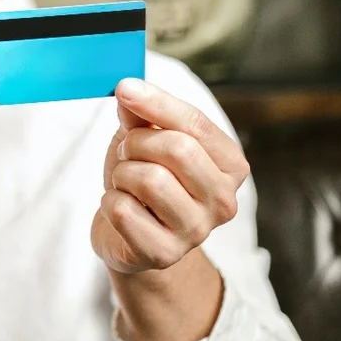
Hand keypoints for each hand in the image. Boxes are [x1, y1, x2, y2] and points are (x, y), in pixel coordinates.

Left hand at [92, 78, 250, 274]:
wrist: (129, 236)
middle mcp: (224, 200)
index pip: (196, 124)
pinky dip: (110, 202)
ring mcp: (197, 231)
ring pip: (148, 179)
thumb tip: (129, 90)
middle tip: (127, 152)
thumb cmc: (144, 182)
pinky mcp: (164, 254)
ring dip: (122, 174)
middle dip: (137, 143)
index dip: (157, 102)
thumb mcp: (146, 141)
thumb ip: (142, 115)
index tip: (124, 87)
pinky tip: (121, 209)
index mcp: (231, 166)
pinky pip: (123, 211)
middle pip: (177, 149)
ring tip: (126, 182)